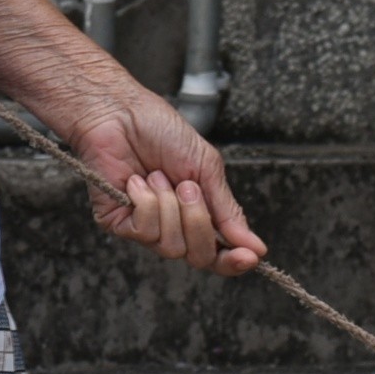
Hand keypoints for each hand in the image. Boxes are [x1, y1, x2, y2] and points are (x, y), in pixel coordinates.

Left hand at [67, 89, 264, 275]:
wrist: (120, 113)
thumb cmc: (161, 131)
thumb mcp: (206, 168)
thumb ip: (228, 210)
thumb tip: (255, 247)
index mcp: (198, 214)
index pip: (219, 254)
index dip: (235, 260)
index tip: (250, 255)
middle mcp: (173, 227)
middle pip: (199, 256)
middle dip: (199, 221)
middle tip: (189, 187)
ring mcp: (145, 228)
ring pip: (171, 246)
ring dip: (170, 205)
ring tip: (158, 175)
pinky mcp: (118, 223)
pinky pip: (144, 231)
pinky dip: (146, 202)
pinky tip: (136, 181)